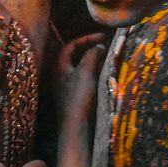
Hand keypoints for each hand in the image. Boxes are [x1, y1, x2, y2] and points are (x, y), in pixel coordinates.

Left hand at [56, 34, 106, 166]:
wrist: (75, 129)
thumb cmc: (78, 98)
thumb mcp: (86, 72)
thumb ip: (92, 55)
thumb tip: (99, 46)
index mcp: (60, 67)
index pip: (71, 46)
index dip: (86, 39)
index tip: (102, 37)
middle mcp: (61, 76)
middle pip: (74, 56)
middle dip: (90, 49)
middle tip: (104, 46)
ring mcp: (67, 88)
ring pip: (80, 68)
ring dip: (93, 61)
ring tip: (107, 58)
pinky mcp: (74, 98)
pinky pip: (83, 78)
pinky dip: (94, 73)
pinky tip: (104, 76)